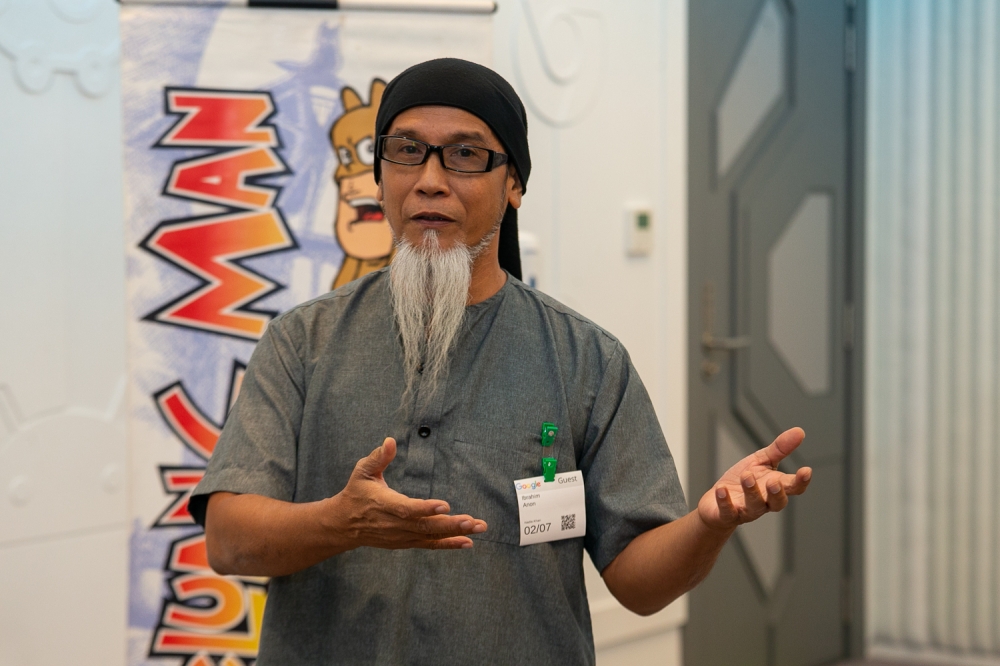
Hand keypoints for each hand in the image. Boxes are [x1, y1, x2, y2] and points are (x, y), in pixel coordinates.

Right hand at [325, 437, 487, 549]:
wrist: (344, 524)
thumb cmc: (357, 492)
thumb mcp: (363, 471)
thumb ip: (378, 457)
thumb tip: (390, 441)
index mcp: (384, 505)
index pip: (406, 509)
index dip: (425, 509)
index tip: (445, 505)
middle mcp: (395, 524)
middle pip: (425, 526)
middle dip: (450, 525)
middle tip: (472, 521)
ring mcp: (402, 536)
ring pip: (431, 536)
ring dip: (456, 533)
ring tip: (477, 527)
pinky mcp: (407, 541)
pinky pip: (430, 544)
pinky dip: (449, 544)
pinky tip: (468, 542)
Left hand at [697, 427, 811, 532]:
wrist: (716, 502)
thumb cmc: (742, 481)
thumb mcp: (761, 461)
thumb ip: (779, 449)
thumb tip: (799, 431)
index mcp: (775, 487)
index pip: (793, 487)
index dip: (801, 481)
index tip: (806, 471)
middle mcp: (764, 502)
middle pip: (777, 503)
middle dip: (777, 493)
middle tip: (774, 482)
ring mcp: (746, 510)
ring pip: (754, 506)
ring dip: (752, 492)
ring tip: (747, 476)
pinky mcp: (727, 515)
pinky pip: (728, 511)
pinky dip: (725, 501)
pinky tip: (721, 489)